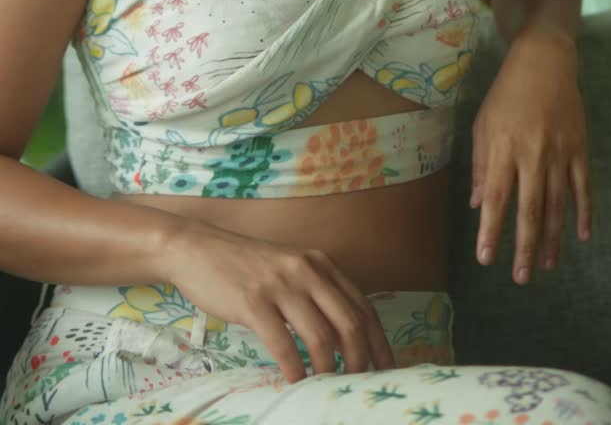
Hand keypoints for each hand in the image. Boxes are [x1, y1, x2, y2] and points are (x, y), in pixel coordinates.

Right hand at [163, 220, 394, 381]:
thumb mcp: (289, 269)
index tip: (387, 369)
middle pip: (349, 322)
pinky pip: (283, 344)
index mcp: (320, 263)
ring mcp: (280, 285)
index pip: (362, 306)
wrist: (197, 249)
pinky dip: (294, 369)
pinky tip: (295, 382)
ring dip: (328, 370)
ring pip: (320, 337)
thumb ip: (316, 292)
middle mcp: (306, 270)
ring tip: (327, 387)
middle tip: (358, 385)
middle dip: (359, 360)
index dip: (379, 341)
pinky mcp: (253, 302)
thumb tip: (344, 337)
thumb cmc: (245, 266)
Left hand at [470, 30, 590, 283]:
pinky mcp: (580, 148)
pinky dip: (583, 212)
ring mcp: (560, 153)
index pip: (497, 199)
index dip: (491, 231)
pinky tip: (581, 236)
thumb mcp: (483, 124)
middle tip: (521, 278)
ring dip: (552, 238)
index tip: (486, 259)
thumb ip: (483, 165)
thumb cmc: (506, 93)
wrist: (544, 61)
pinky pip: (583, 187)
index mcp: (504, 148)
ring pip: (557, 205)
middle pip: (529, 209)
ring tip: (547, 266)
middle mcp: (533, 155)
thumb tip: (480, 204)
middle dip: (524, 247)